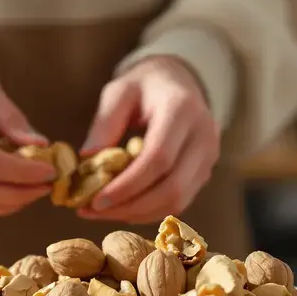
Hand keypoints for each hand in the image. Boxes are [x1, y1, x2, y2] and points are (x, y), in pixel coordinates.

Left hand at [77, 55, 220, 222]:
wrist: (178, 82)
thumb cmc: (144, 87)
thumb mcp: (118, 92)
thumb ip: (104, 123)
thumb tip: (88, 159)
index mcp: (181, 109)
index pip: (158, 158)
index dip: (127, 185)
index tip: (96, 200)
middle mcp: (203, 135)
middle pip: (172, 187)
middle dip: (130, 206)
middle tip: (94, 211)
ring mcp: (208, 156)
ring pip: (177, 201)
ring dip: (138, 213)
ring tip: (103, 212)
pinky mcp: (205, 172)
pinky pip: (179, 202)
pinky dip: (149, 211)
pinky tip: (122, 207)